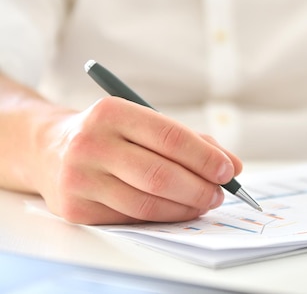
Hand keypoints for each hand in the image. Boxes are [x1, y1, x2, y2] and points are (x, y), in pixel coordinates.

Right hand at [33, 97, 241, 223]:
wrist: (48, 149)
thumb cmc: (112, 134)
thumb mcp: (144, 124)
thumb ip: (191, 141)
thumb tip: (233, 166)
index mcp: (112, 112)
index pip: (169, 137)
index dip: (204, 157)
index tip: (228, 170)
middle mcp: (90, 143)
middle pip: (159, 175)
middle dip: (199, 188)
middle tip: (219, 193)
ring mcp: (79, 178)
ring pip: (146, 203)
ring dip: (185, 207)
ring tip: (204, 203)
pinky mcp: (75, 208)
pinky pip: (130, 219)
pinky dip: (161, 217)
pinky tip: (176, 210)